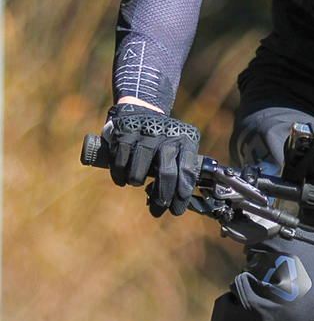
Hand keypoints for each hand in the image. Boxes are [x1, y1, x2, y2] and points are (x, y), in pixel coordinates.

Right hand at [101, 103, 199, 217]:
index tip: (176, 209)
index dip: (182, 193)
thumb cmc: (162, 141)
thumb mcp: (178, 149)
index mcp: (186, 140)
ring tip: (136, 182)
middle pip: (166, 173)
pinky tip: (122, 179)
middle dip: (162, 197)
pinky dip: (120, 175)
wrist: (140, 110)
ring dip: (137, 181)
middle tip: (157, 210)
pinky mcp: (124, 132)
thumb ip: (180, 171)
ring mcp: (145, 133)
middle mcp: (167, 135)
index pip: (187, 170)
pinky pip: (120, 161)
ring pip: (139, 169)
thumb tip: (178, 203)